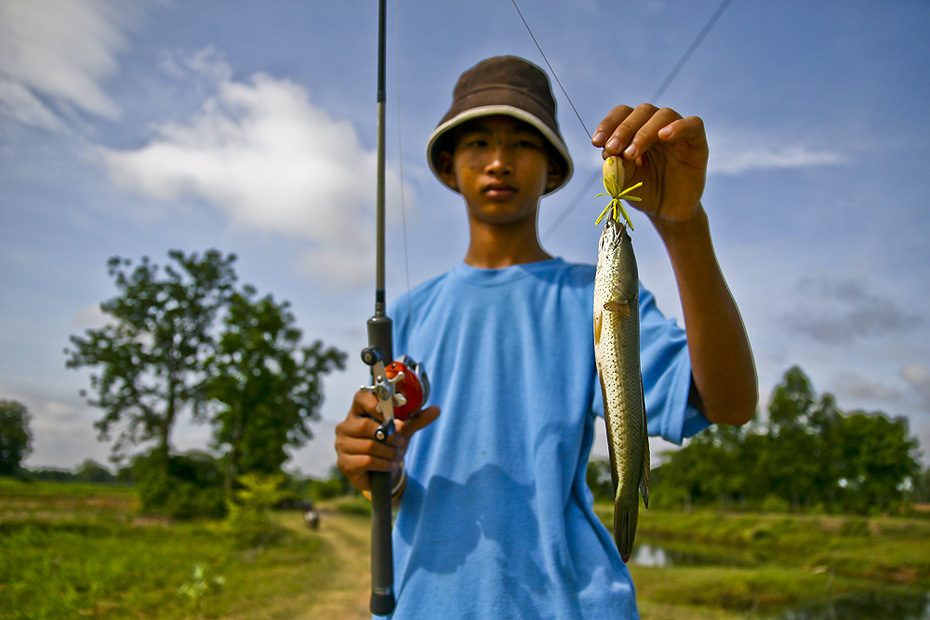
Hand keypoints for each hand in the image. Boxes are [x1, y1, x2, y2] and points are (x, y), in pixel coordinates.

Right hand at [334, 389, 439, 492]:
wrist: (380, 472)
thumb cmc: (388, 445)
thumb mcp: (403, 431)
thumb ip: (416, 420)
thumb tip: (436, 410)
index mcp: (357, 412)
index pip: (361, 398)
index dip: (375, 403)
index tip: (390, 413)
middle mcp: (345, 426)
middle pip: (366, 426)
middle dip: (389, 436)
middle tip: (401, 442)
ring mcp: (342, 445)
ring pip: (369, 445)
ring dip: (389, 452)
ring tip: (397, 456)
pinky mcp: (344, 463)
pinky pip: (366, 461)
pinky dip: (384, 464)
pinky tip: (391, 465)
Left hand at [592, 104, 707, 224]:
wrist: (667, 211)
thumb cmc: (644, 191)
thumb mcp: (624, 179)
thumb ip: (617, 164)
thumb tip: (610, 151)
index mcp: (636, 129)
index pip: (623, 114)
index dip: (609, 124)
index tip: (596, 142)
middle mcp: (656, 125)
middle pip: (641, 112)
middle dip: (623, 129)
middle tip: (612, 148)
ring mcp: (678, 132)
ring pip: (663, 115)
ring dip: (644, 132)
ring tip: (631, 153)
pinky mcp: (697, 142)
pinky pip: (693, 124)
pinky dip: (679, 126)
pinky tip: (664, 136)